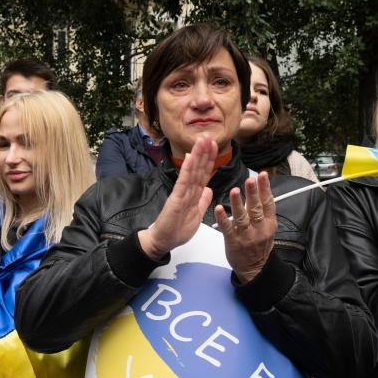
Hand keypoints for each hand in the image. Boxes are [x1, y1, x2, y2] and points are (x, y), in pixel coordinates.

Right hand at [138, 136, 215, 258]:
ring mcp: (181, 193)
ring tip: (201, 140)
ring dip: (197, 155)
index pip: (203, 173)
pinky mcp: (175, 199)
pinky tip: (190, 157)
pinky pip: (183, 182)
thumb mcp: (197, 215)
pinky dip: (187, 169)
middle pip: (198, 168)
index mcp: (194, 194)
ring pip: (191, 171)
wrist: (162, 241)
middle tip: (208, 136)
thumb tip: (209, 189)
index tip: (214, 146)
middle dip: (204, 152)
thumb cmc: (176, 229)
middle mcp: (188, 190)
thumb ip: (203, 201)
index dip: (209, 160)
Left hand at [214, 172, 276, 283]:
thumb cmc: (259, 246)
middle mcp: (258, 229)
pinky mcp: (233, 242)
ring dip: (237, 203)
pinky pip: (227, 229)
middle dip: (253, 193)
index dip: (265, 188)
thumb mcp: (268, 228)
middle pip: (256, 208)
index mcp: (268, 223)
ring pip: (242, 217)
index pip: (268, 203)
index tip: (263, 176)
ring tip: (234, 191)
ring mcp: (246, 236)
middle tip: (250, 180)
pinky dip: (222, 218)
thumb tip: (260, 190)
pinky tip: (218, 209)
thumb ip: (264, 211)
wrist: (254, 268)